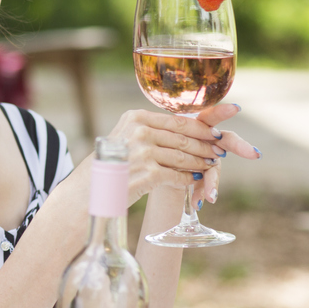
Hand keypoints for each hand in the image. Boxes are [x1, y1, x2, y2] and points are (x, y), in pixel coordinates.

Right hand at [105, 103, 258, 205]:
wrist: (88, 190)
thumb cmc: (108, 165)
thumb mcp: (124, 139)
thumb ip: (148, 132)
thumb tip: (182, 132)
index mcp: (135, 117)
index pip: (177, 121)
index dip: (200, 128)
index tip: (215, 134)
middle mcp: (140, 131)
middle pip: (183, 138)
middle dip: (205, 146)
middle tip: (219, 152)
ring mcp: (144, 152)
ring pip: (183, 157)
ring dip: (200, 163)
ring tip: (210, 166)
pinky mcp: (147, 173)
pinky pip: (177, 175)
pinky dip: (188, 179)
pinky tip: (194, 180)